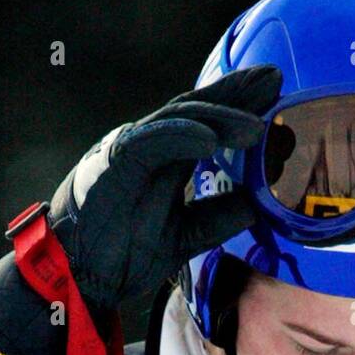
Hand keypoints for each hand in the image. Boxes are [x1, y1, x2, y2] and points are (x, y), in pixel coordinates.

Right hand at [48, 65, 281, 310]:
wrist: (78, 275)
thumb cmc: (121, 253)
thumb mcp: (184, 236)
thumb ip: (215, 219)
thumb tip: (254, 208)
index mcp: (166, 160)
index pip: (208, 124)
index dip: (240, 106)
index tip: (276, 93)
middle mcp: (151, 147)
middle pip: (199, 110)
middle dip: (237, 93)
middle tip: (275, 79)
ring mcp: (132, 151)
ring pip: (180, 120)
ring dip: (219, 117)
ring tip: (256, 127)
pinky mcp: (115, 164)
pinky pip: (152, 142)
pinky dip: (181, 135)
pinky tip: (210, 138)